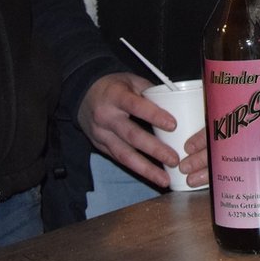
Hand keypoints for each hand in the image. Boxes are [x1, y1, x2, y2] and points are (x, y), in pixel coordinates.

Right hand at [78, 72, 209, 188]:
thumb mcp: (130, 81)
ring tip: (164, 179)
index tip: (173, 125)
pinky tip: (152, 176)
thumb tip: (176, 104)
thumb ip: (151, 92)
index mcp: (115, 96)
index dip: (154, 115)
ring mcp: (101, 134)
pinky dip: (137, 169)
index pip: (135, 106)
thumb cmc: (113, 87)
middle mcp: (106, 116)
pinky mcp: (100, 146)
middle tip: (173, 159)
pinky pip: (120, 160)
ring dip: (146, 169)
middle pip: (131, 135)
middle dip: (154, 149)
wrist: (82, 95)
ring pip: (124, 154)